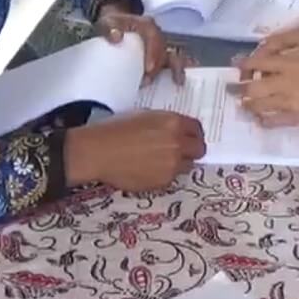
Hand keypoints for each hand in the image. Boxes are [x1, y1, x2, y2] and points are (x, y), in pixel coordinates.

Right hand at [63, 111, 204, 191]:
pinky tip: (148, 170)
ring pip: (187, 166)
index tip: (189, 137)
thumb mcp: (145, 116)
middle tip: (181, 152)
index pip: (197, 129)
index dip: (194, 134)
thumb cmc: (116, 129)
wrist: (99, 152)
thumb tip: (177, 132)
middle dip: (192, 150)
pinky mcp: (163, 181)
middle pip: (199, 149)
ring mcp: (172, 164)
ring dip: (179, 163)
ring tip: (160, 161)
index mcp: (173, 122)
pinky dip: (165, 175)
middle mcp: (178, 143)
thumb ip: (166, 124)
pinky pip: (172, 178)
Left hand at [96, 6, 191, 84]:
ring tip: (177, 81)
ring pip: (173, 55)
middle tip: (148, 81)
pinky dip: (177, 71)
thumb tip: (116, 37)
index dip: (154, 53)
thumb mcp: (106, 23)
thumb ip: (109, 28)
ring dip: (175, 69)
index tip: (148, 69)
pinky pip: (171, 63)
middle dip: (159, 66)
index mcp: (146, 25)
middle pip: (164, 49)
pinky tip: (180, 82)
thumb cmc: (111, 26)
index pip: (154, 37)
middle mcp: (156, 35)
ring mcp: (159, 46)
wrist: (113, 27)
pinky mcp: (158, 56)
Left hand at [234, 50, 298, 126]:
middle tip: (231, 91)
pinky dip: (264, 121)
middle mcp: (284, 81)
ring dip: (249, 107)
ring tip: (244, 107)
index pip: (256, 63)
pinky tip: (260, 121)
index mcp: (288, 62)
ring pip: (260, 106)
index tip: (235, 67)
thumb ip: (289, 52)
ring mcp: (289, 101)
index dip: (243, 65)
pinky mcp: (298, 117)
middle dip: (239, 90)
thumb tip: (269, 54)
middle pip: (252, 88)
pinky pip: (275, 121)